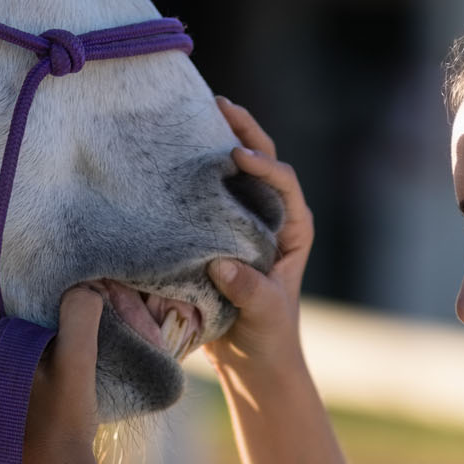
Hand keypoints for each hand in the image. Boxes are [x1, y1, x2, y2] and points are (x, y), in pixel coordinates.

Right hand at [206, 97, 313, 377]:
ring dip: (218, 141)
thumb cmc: (268, 336)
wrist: (250, 359)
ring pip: (234, 173)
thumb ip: (250, 292)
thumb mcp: (264, 314)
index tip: (237, 155)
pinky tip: (169, 154)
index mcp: (293, 229)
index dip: (265, 166)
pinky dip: (194, 171)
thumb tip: (223, 265)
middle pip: (262, 163)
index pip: (285, 184)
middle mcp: (272, 218)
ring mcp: (245, 222)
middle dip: (244, 131)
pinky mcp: (220, 232)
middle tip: (217, 103)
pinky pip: (208, 194)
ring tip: (192, 113)